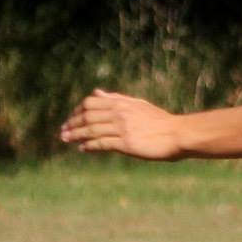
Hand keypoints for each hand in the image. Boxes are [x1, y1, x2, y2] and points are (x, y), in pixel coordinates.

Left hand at [59, 90, 184, 159]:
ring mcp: (123, 128)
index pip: (90, 103)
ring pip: (91, 130)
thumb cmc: (160, 121)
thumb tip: (96, 93)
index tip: (71, 119)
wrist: (178, 134)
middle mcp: (120, 114)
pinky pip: (102, 143)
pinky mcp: (126, 143)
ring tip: (66, 140)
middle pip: (87, 116)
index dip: (77, 111)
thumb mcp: (138, 105)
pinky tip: (83, 148)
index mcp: (122, 103)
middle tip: (63, 132)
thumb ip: (117, 99)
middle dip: (72, 124)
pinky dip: (90, 145)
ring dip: (76, 135)